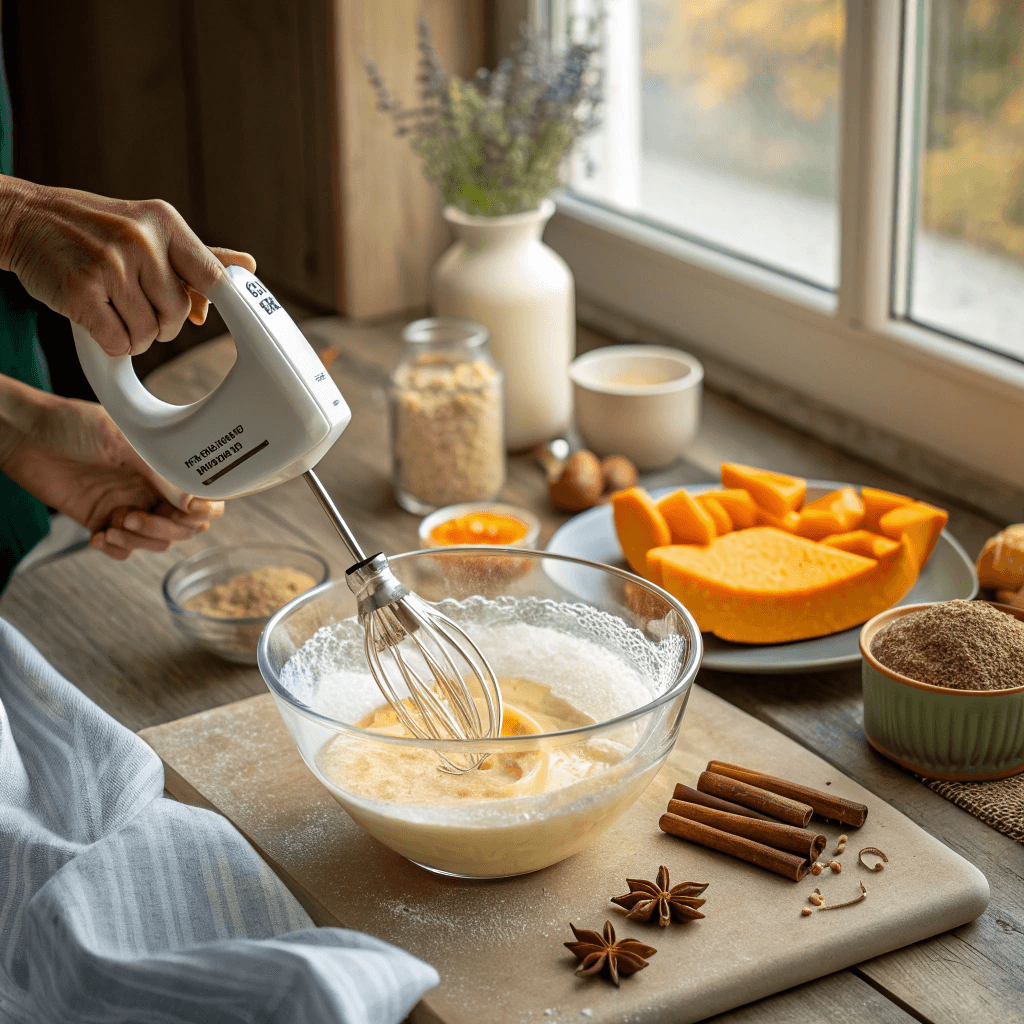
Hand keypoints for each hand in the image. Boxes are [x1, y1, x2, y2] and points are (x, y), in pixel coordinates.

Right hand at [0, 177, 255, 355]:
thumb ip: (197, 255)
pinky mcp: (81, 290)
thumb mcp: (148, 229)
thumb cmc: (94, 230)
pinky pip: (118, 342)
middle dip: (163, 326)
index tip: (230, 320)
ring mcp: (109, 264)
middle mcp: (141, 240)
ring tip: (116, 313)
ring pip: (149, 333)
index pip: (214, 275)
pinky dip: (113, 344)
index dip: (227, 305)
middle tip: (140, 311)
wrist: (24, 217)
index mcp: (165, 224)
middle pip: (179, 315)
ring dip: (135, 337)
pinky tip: (100, 324)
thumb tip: (248, 267)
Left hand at [1, 385, 223, 559]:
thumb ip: (160, 472)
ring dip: (139, 541)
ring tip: (115, 525)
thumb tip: (193, 501)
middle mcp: (150, 489)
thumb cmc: (71, 423)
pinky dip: (117, 550)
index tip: (188, 512)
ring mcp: (127, 507)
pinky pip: (123, 551)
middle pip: (182, 527)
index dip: (203, 510)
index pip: (202, 497)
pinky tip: (98, 536)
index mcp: (163, 466)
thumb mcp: (122, 441)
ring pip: (155, 543)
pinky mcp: (101, 522)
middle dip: (164, 529)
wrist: (22, 434)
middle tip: (135, 518)